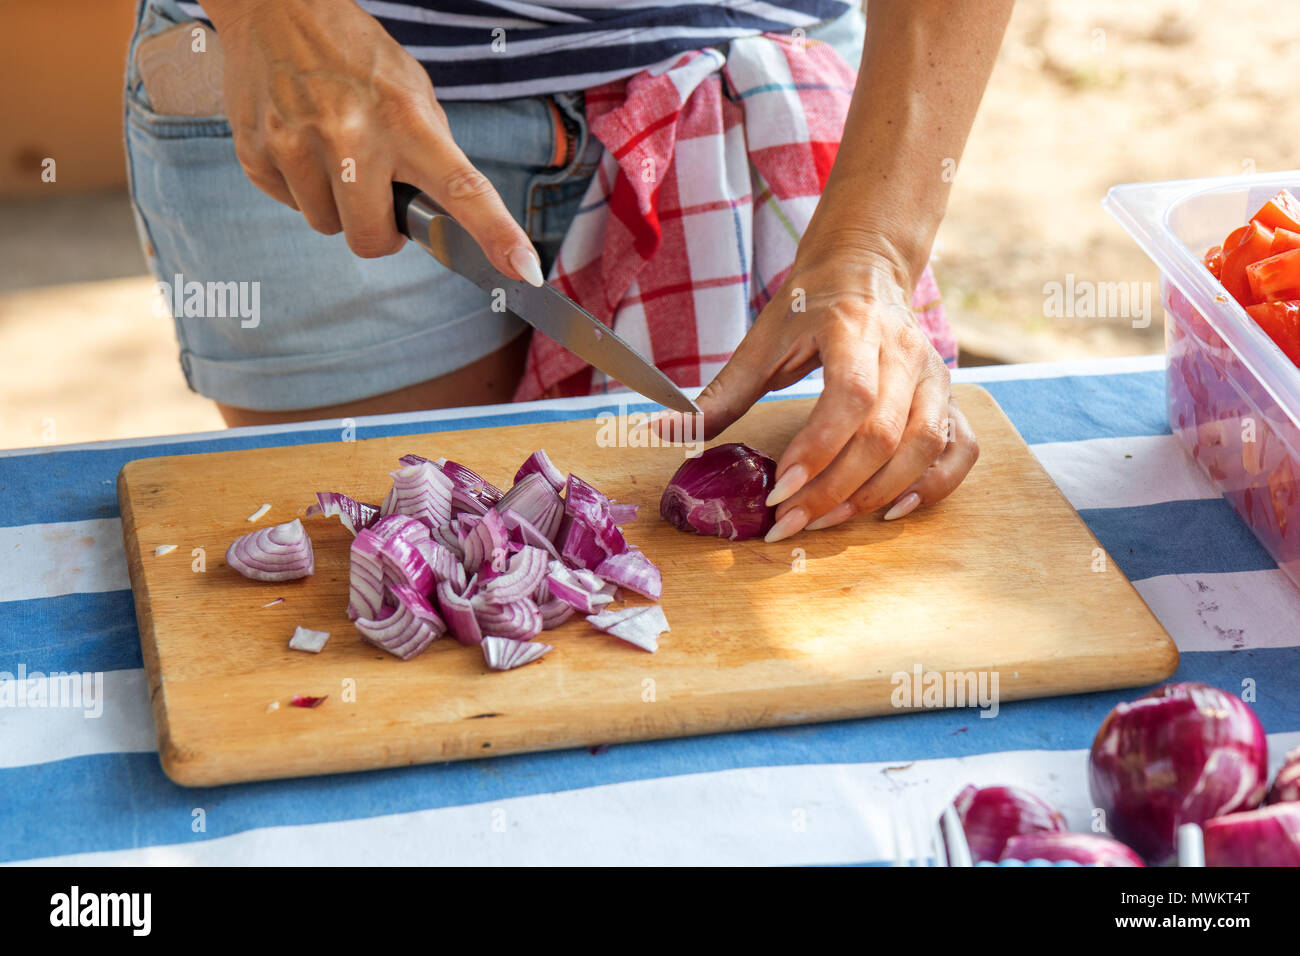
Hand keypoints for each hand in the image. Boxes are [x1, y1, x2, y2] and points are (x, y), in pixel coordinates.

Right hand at [206, 0, 542, 280]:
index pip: (463, 190)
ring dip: (337, 204)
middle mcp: (351, 136)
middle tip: (377, 194)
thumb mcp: (412, 91)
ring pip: (327, 225)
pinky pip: (290, 205)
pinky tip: (302, 143)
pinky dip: (300, 186)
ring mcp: (297, 145)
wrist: (277, 7)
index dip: (497, 235)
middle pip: (371, 239)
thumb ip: (431, 151)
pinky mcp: (257, 152)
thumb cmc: (354, 53)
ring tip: (332, 152)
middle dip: (377, 230)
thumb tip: (447, 212)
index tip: (525, 269)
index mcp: (407, 121)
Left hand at [678, 249, 978, 541]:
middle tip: (789, 521)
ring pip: (925, 446)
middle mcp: (905, 351)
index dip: (819, 448)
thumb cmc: (808, 306)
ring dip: (876, 494)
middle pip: (886, 433)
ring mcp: (935, 375)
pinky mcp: (949, 396)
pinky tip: (892, 510)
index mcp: (854, 328)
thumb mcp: (761, 340)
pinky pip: (959, 449)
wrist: (863, 267)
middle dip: (836, 489)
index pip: (851, 396)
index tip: (780, 488)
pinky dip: (934, 486)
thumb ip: (720, 393)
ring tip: (827, 521)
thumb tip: (664, 431)